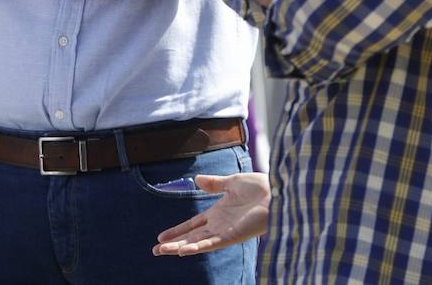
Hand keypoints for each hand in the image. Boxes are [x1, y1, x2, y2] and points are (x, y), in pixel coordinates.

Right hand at [153, 173, 269, 257]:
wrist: (276, 191)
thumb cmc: (259, 187)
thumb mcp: (232, 182)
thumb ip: (214, 183)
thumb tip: (197, 179)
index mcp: (217, 213)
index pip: (192, 224)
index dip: (177, 230)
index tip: (161, 237)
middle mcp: (219, 225)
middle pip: (190, 236)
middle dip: (173, 243)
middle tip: (155, 251)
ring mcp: (225, 231)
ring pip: (197, 242)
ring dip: (179, 247)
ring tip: (162, 252)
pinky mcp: (233, 235)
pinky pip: (211, 243)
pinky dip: (197, 247)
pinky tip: (183, 250)